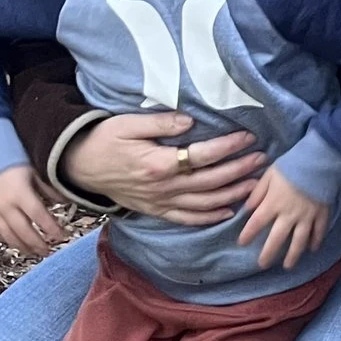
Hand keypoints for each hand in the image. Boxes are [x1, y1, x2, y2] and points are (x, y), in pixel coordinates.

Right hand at [0, 167, 64, 258]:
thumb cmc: (18, 168)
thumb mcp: (37, 173)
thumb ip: (50, 189)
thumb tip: (67, 201)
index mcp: (20, 193)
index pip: (38, 214)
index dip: (50, 228)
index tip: (62, 236)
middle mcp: (5, 205)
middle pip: (23, 230)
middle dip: (37, 244)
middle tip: (49, 250)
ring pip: (9, 236)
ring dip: (24, 247)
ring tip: (37, 253)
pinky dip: (9, 242)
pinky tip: (20, 246)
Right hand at [65, 113, 264, 223]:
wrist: (78, 166)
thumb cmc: (104, 139)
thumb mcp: (127, 123)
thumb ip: (160, 123)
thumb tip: (190, 121)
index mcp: (158, 164)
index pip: (203, 156)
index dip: (228, 147)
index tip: (249, 138)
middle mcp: (163, 188)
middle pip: (210, 181)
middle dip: (239, 170)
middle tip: (262, 160)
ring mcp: (160, 202)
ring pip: (204, 203)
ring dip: (232, 194)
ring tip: (256, 185)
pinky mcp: (155, 210)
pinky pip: (187, 218)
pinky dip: (209, 217)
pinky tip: (228, 211)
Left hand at [235, 167, 331, 269]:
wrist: (320, 161)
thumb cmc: (292, 165)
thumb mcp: (270, 174)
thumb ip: (258, 192)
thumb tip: (246, 208)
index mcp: (273, 203)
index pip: (257, 223)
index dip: (248, 234)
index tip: (242, 243)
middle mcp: (288, 215)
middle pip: (277, 239)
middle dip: (268, 253)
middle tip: (262, 264)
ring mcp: (306, 217)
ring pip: (298, 241)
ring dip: (292, 255)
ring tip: (287, 266)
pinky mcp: (321, 215)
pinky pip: (318, 232)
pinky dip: (315, 242)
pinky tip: (312, 250)